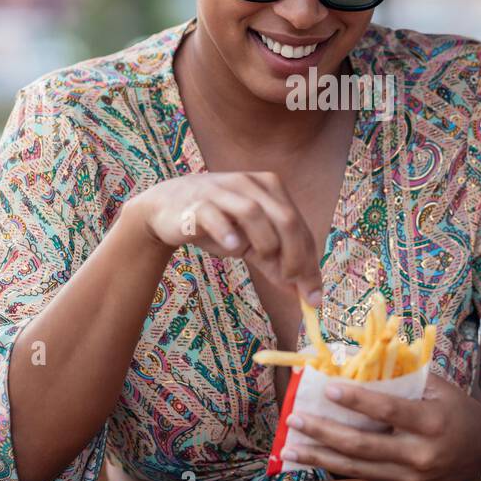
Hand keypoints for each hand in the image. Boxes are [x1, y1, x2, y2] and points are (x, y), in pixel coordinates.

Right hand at [127, 171, 323, 303]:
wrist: (167, 209)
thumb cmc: (217, 224)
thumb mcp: (251, 244)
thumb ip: (277, 263)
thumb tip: (306, 296)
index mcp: (270, 188)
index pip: (299, 226)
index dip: (310, 261)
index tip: (313, 296)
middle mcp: (250, 184)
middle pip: (285, 218)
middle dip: (295, 255)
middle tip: (291, 282)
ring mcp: (222, 191)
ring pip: (253, 212)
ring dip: (265, 242)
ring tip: (262, 259)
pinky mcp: (197, 203)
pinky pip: (215, 215)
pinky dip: (227, 232)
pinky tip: (233, 246)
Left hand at [281, 372, 480, 480]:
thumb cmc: (461, 413)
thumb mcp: (440, 388)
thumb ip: (404, 376)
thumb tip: (361, 359)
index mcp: (431, 422)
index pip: (387, 410)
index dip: (356, 399)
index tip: (327, 387)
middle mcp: (419, 454)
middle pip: (362, 444)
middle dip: (323, 431)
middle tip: (294, 419)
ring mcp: (409, 476)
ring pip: (356, 466)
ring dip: (320, 455)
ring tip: (290, 446)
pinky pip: (364, 475)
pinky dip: (337, 465)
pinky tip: (314, 455)